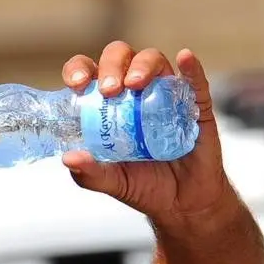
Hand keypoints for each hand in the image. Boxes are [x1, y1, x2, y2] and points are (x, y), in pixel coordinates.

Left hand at [60, 44, 234, 229]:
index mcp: (109, 105)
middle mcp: (136, 93)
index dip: (80, 70)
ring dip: (143, 66)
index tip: (77, 83)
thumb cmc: (144, 186)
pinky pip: (195, 81)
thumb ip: (90, 173)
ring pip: (154, 61)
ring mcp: (166, 95)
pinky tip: (184, 59)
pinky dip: (191, 68)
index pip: (90, 74)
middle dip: (112, 66)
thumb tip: (68, 158)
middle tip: (109, 90)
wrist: (181, 204)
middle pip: (121, 58)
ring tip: (134, 84)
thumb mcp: (112, 182)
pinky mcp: (195, 105)